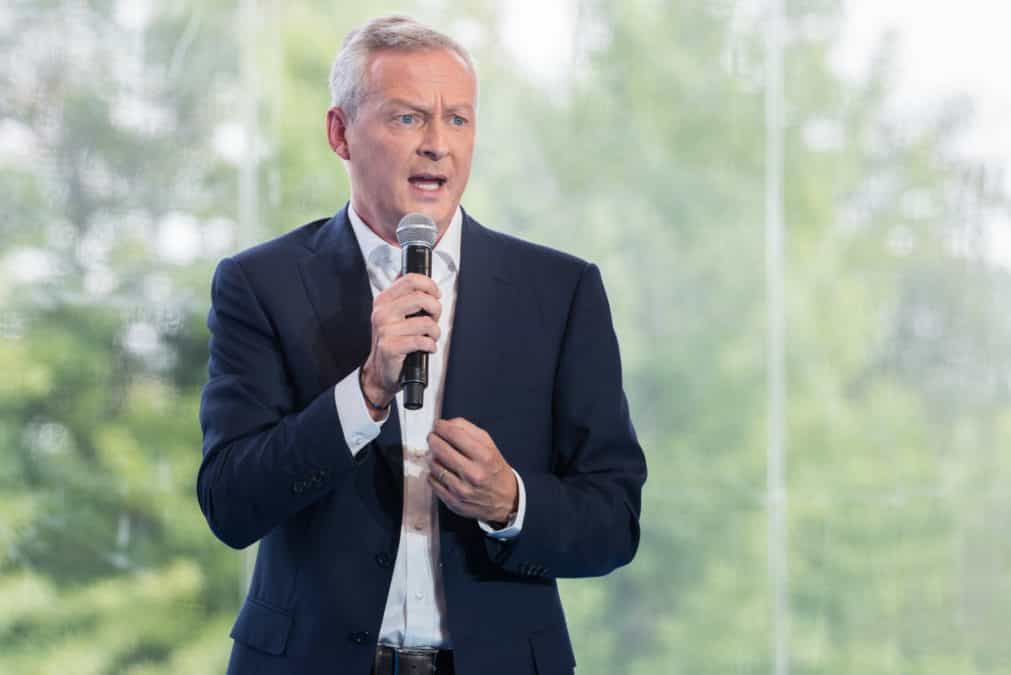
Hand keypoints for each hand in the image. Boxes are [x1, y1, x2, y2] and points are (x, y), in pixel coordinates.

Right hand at [360, 273, 441, 417]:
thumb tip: (421, 281)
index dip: (429, 285)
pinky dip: (430, 345)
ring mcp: (384, 330)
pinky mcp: (389, 347)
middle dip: (435, 309)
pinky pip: (421, 341)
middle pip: (420, 298)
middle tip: (435, 318)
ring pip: (425, 322)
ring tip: (430, 337)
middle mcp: (382, 313)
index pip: (410, 280)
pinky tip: (427, 347)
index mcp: (383, 300)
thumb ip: (405, 296)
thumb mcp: (395, 314)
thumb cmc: (393, 342)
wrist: (381, 371)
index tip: (436, 294)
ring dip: (435, 332)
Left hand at [427, 418, 518, 525]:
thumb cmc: (495, 471)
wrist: (505, 500)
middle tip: (433, 437)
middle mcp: (473, 474)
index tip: (438, 425)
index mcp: (484, 457)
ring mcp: (462, 490)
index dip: (441, 426)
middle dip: (433, 439)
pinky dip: (433, 473)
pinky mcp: (453, 501)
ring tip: (439, 455)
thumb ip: (469, 430)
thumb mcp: (490, 446)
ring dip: (433, 457)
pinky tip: (441, 470)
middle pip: (440, 449)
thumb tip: (447, 424)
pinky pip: (432, 481)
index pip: (454, 434)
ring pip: (434, 465)